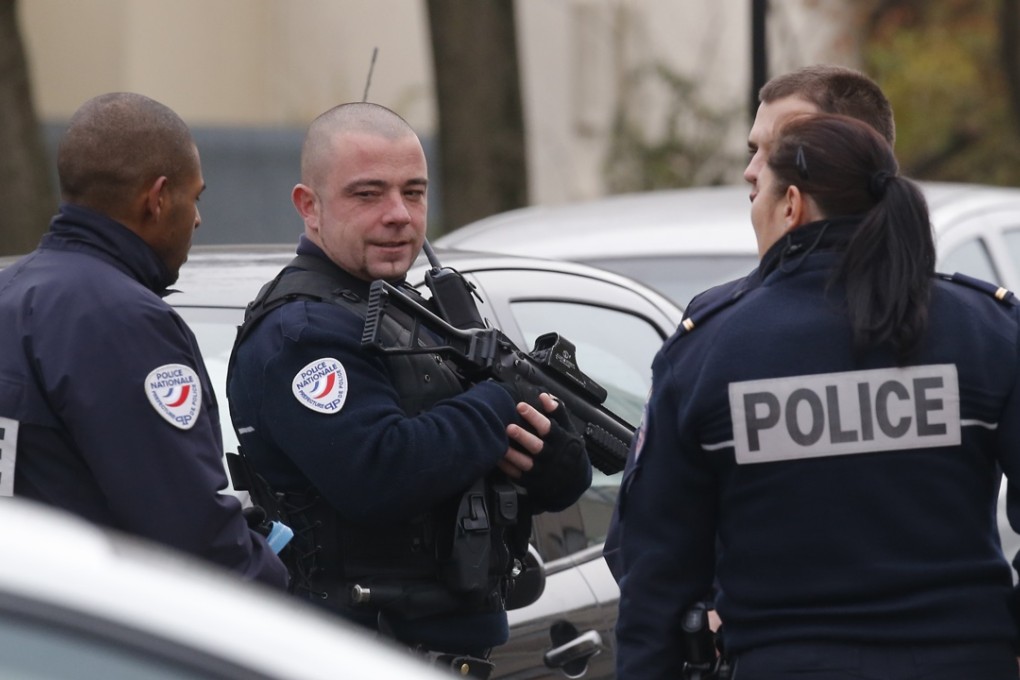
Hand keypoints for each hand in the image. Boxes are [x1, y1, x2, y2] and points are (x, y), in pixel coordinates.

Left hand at [498, 393, 591, 511]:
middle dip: (523, 437)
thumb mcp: (569, 429)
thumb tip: (544, 396)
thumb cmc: (568, 448)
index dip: (534, 417)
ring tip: (501, 445)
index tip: (520, 406)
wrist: (573, 480)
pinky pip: (518, 475)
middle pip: (537, 446)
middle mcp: (552, 456)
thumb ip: (558, 412)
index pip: (548, 428)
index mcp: (561, 441)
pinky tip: (498, 458)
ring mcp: (542, 471)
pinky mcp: (533, 481)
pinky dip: (508, 468)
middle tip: (509, 427)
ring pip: (526, 463)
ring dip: (513, 455)